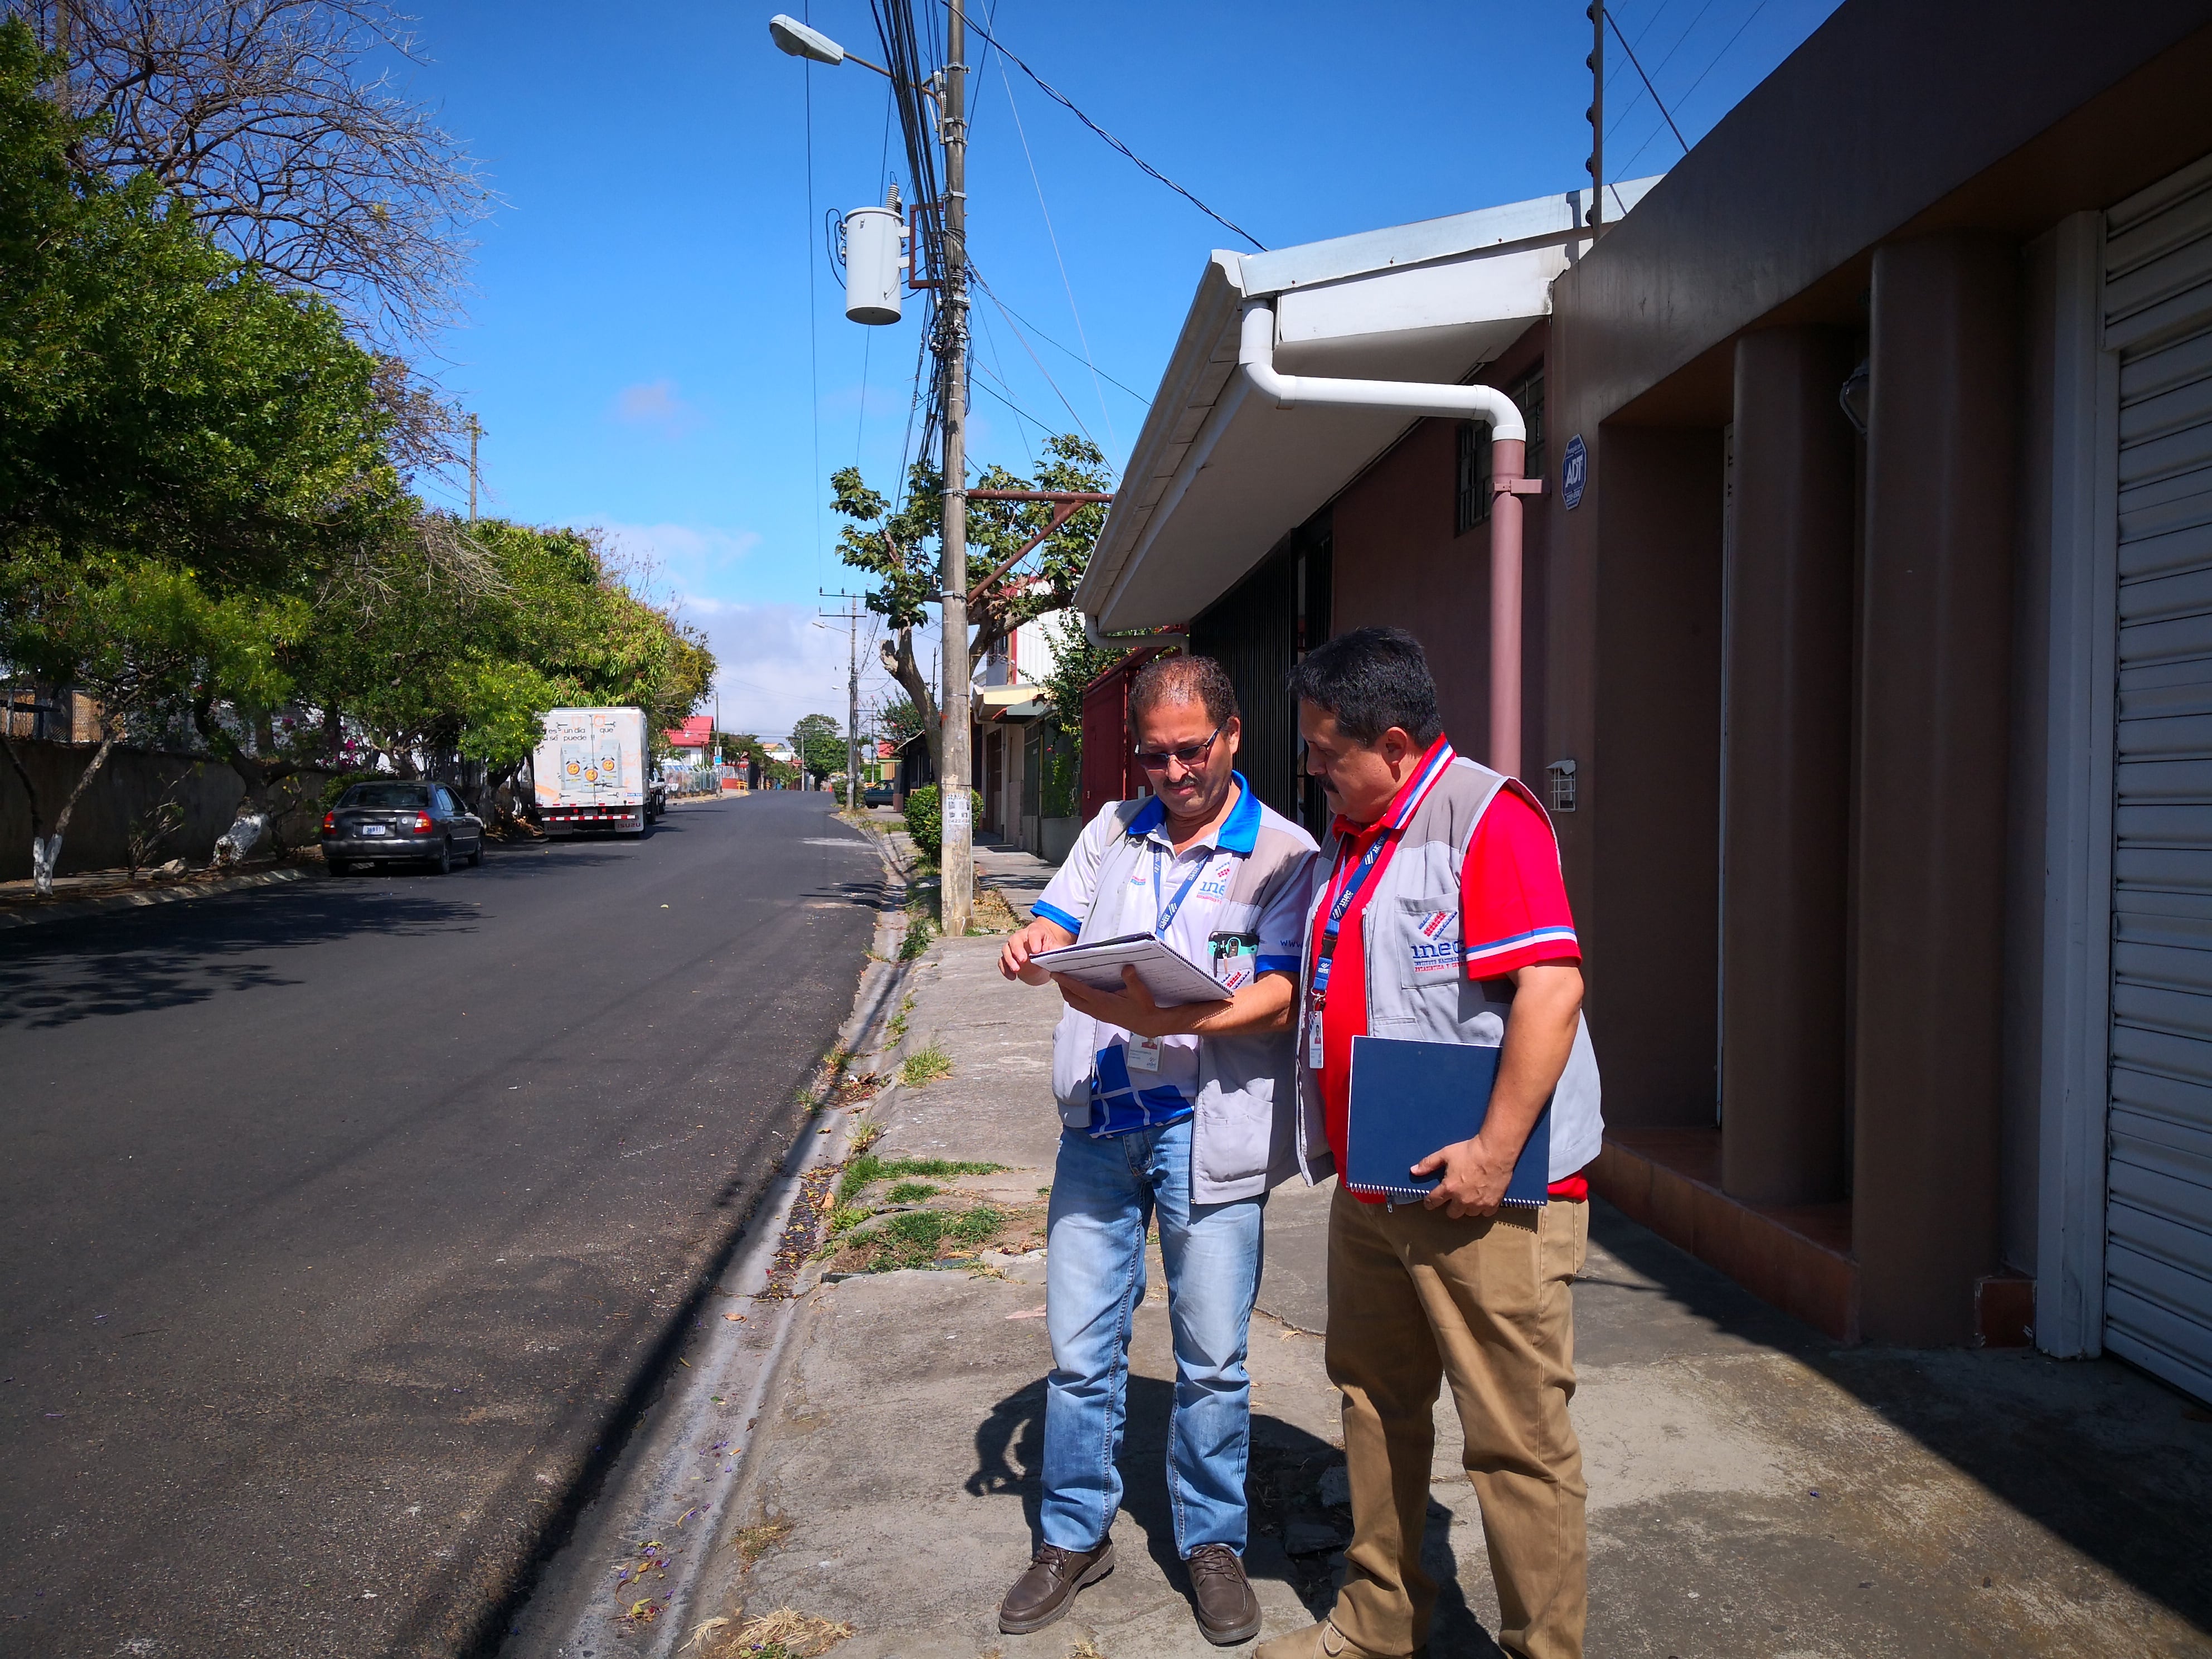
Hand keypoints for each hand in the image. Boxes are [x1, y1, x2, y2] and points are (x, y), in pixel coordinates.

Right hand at [1000, 917, 1071, 983]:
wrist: (1042, 951)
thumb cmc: (1049, 948)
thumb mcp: (1056, 948)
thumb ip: (1059, 951)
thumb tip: (1066, 956)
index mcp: (1036, 932)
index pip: (1033, 933)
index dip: (1034, 941)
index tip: (1037, 951)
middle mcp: (1021, 937)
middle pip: (1015, 939)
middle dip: (1018, 949)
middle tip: (1023, 960)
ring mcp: (1013, 947)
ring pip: (1006, 949)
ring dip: (1010, 959)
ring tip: (1016, 970)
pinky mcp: (1009, 957)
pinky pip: (1002, 961)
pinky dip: (1004, 969)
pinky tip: (1012, 977)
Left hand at [1053, 966, 1177, 1036]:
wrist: (1148, 1024)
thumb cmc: (1143, 1007)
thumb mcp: (1139, 991)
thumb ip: (1131, 979)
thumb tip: (1127, 966)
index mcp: (1101, 1002)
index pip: (1078, 990)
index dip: (1065, 981)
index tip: (1054, 973)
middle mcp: (1096, 1009)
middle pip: (1071, 998)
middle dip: (1063, 987)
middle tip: (1058, 974)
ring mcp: (1098, 1014)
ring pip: (1076, 1004)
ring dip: (1069, 993)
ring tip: (1067, 981)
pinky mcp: (1101, 1016)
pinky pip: (1082, 1006)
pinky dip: (1077, 997)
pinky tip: (1082, 990)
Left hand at [1410, 1133, 1517, 1218]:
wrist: (1496, 1151)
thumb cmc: (1470, 1151)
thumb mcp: (1445, 1153)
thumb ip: (1428, 1163)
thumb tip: (1413, 1171)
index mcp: (1449, 1188)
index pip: (1433, 1202)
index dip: (1430, 1202)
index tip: (1430, 1202)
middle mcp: (1462, 1200)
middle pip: (1452, 1213)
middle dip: (1450, 1206)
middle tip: (1453, 1197)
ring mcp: (1478, 1204)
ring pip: (1469, 1214)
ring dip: (1467, 1208)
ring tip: (1468, 1197)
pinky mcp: (1493, 1204)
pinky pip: (1485, 1213)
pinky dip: (1483, 1208)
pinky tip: (1482, 1199)